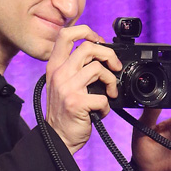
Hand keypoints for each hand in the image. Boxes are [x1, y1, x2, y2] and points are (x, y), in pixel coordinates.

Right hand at [45, 25, 121, 154]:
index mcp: (55, 66)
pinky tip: (100, 111)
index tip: (99, 41)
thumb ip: (75, 69)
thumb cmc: (64, 113)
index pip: (66, 34)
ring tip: (110, 93)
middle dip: (109, 55)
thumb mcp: (62, 85)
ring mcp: (67, 87)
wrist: (57, 139)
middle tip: (115, 67)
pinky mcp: (76, 102)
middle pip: (88, 47)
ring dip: (111, 81)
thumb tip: (100, 56)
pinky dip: (106, 106)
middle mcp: (59, 74)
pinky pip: (102, 96)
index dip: (87, 31)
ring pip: (99, 69)